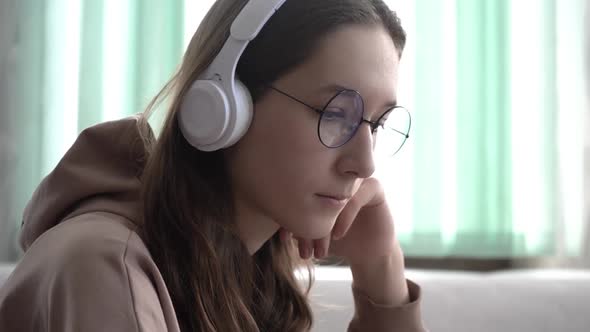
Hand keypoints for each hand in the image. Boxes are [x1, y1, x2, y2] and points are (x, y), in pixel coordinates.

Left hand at [282, 178, 398, 264]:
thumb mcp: (312, 233)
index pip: (299, 191)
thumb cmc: (337, 240)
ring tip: (319, 245)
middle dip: (307, 221)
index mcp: (318, 182)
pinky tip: (338, 235)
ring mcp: (355, 179)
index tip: (284, 239)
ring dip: (325, 220)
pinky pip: (357, 196)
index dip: (288, 215)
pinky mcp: (374, 187)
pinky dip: (344, 216)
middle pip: (316, 191)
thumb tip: (278, 225)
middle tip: (303, 245)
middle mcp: (336, 175)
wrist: (367, 252)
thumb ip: (296, 224)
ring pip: (335, 193)